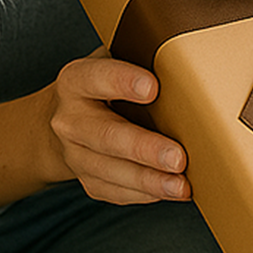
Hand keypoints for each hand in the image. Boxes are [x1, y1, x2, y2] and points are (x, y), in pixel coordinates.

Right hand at [47, 49, 190, 204]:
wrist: (64, 119)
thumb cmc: (103, 83)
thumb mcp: (112, 59)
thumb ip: (138, 59)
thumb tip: (188, 58)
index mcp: (76, 81)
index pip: (97, 78)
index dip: (123, 82)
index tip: (153, 88)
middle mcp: (70, 120)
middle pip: (106, 136)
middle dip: (144, 149)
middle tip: (178, 157)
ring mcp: (75, 155)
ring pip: (111, 171)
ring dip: (150, 181)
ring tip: (181, 185)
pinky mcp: (88, 180)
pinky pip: (115, 191)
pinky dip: (144, 194)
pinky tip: (169, 191)